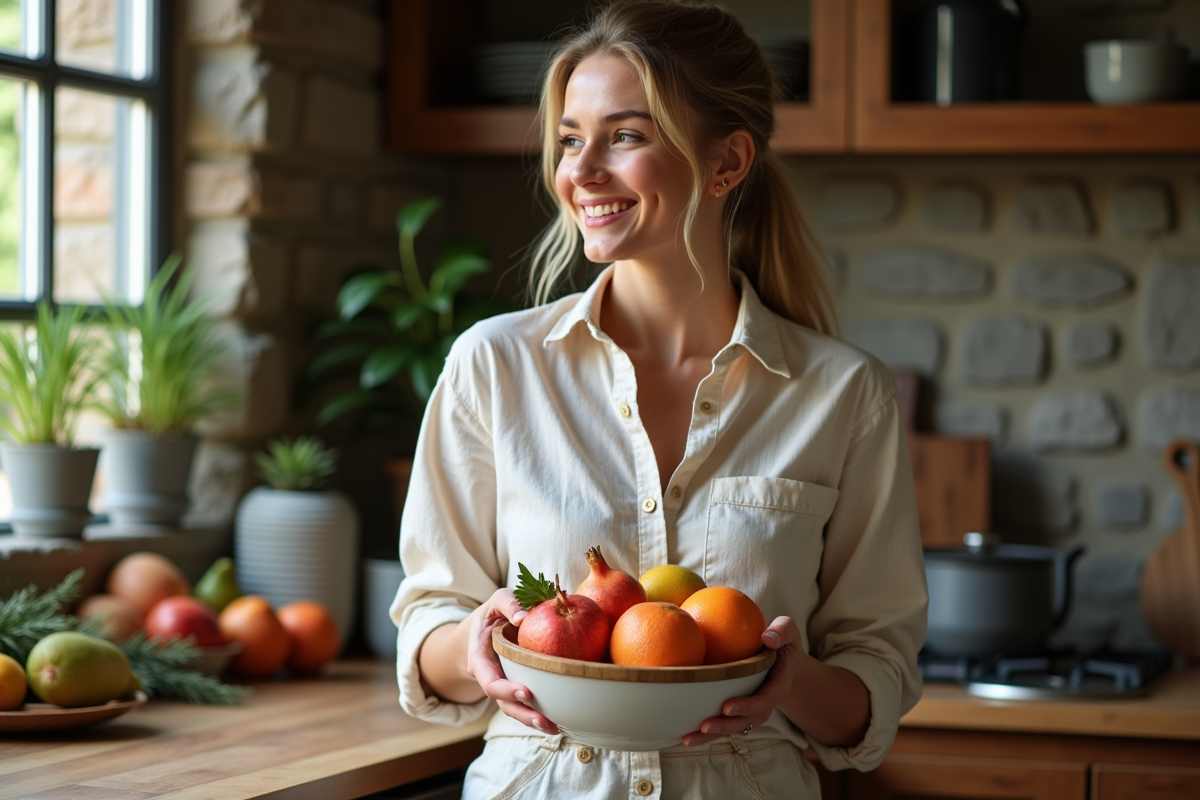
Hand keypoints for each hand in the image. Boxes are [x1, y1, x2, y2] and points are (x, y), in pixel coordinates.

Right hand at [464, 588, 559, 733]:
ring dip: (533, 720)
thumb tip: (523, 617)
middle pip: (504, 703)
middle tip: (545, 720)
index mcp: (480, 661)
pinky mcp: (517, 686)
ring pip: (515, 708)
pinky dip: (541, 711)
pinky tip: (561, 718)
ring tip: (556, 727)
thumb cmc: (492, 613)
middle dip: (524, 715)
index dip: (506, 691)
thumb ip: (507, 603)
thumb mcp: (496, 601)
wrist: (483, 628)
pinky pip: (526, 703)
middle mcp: (491, 678)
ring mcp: (504, 685)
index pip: (490, 683)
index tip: (526, 692)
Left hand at [681, 616, 803, 746]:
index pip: (765, 700)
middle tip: (705, 726)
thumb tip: (767, 637)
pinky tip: (683, 733)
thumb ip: (783, 631)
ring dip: (713, 735)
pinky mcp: (738, 710)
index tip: (728, 707)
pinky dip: (706, 731)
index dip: (748, 706)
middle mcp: (765, 703)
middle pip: (747, 721)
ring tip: (689, 738)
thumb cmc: (782, 640)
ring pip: (733, 726)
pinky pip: (724, 722)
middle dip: (726, 726)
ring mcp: (751, 709)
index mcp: (777, 686)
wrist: (784, 659)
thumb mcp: (788, 630)